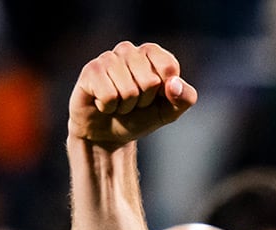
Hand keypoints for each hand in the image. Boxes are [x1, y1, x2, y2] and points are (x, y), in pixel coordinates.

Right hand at [68, 41, 197, 144]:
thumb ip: (184, 98)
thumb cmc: (141, 117)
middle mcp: (129, 50)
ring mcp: (107, 58)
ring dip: (126, 105)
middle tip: (134, 102)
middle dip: (144, 101)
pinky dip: (109, 107)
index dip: (164, 91)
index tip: (155, 96)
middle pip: (150, 81)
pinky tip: (103, 103)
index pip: (169, 67)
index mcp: (152, 53)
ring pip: (128, 90)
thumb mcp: (170, 111)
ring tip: (119, 103)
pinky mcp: (90, 71)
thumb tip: (174, 83)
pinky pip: (109, 95)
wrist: (108, 133)